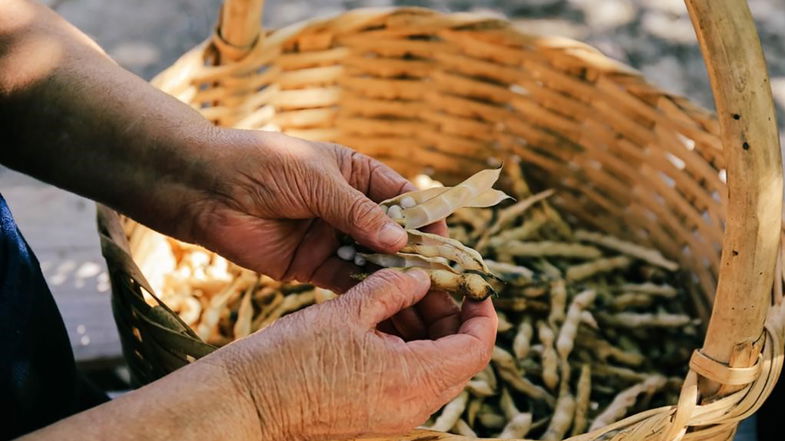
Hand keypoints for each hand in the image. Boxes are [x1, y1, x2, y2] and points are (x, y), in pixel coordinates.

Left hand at [179, 128, 445, 291]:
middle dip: (418, 259)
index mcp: (358, 176)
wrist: (203, 188)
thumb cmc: (261, 165)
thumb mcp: (316, 180)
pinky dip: (367, 294)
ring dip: (398, 282)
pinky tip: (388, 307)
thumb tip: (400, 242)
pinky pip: (347, 282)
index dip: (427, 221)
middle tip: (443, 285)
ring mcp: (333, 238)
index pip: (405, 200)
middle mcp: (351, 209)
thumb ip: (357, 212)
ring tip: (424, 303)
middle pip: (395, 237)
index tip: (446, 246)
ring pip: (375, 264)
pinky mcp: (312, 266)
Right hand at [217, 269, 496, 440]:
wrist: (246, 403)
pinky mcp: (375, 414)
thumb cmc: (291, 358)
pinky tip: (384, 315)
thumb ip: (392, 288)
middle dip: (450, 316)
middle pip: (457, 358)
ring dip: (426, 329)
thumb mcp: (347, 311)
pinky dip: (406, 346)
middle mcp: (412, 406)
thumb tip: (421, 277)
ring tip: (403, 291)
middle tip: (430, 280)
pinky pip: (408, 379)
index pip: (475, 348)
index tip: (474, 286)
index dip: (483, 314)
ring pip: (433, 368)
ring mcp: (394, 415)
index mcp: (413, 380)